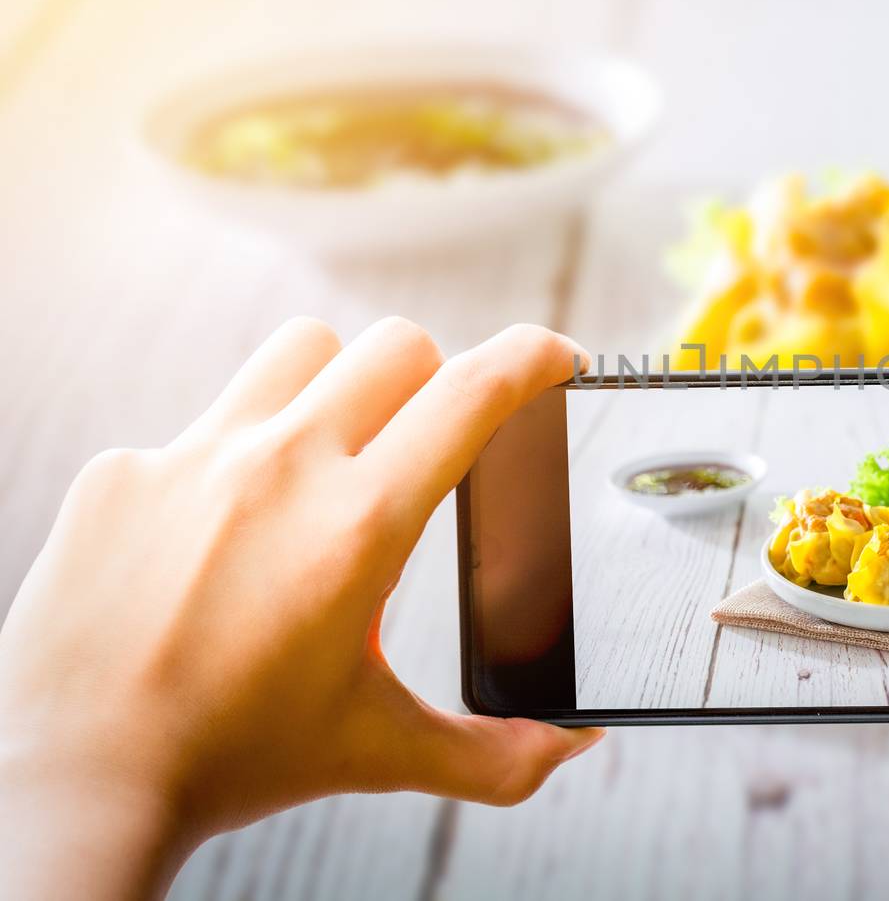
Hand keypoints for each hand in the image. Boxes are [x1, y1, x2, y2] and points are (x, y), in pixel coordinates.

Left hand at [0, 317, 602, 899]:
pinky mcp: (121, 472)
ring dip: (336, 389)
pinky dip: (232, 461)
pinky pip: (204, 424)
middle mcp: (280, 470)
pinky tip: (218, 535)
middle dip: (435, 380)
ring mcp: (192, 458)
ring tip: (327, 461)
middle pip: (397, 345)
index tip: (553, 359)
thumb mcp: (379, 749)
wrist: (73, 786)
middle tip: (431, 441)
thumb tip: (571, 742)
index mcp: (360, 526)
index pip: (472, 391)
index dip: (532, 357)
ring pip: (301, 352)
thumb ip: (495, 754)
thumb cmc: (227, 761)